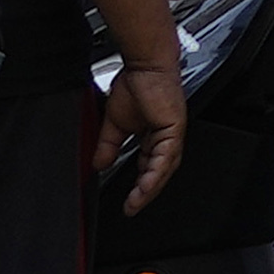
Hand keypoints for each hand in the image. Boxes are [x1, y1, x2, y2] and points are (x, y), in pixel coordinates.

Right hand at [99, 66, 187, 212]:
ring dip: (150, 188)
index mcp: (155, 136)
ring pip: (164, 169)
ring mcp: (172, 134)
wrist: (143, 65)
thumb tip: (99, 164)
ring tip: (136, 202)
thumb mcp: (114, 123)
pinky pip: (166, 157)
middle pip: (159, 172)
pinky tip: (145, 186)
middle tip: (132, 208)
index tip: (128, 200)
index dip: (140, 185)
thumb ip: (109, 145)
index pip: (149, 167)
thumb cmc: (135, 84)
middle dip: (146, 192)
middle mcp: (166, 137)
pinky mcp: (174, 129)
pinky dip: (155, 173)